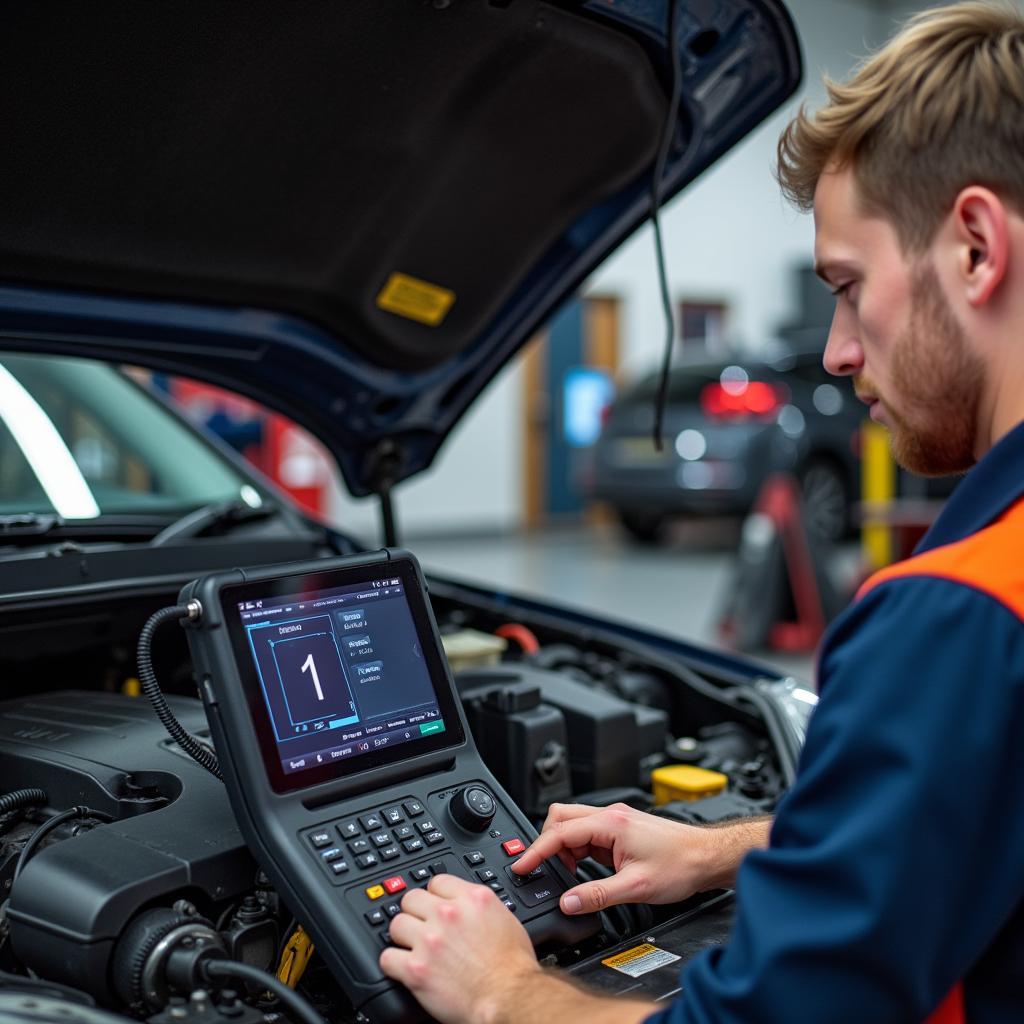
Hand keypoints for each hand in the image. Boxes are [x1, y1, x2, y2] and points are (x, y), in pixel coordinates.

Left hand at [380, 873, 539, 1023]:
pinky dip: (393, 964)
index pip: (437, 881)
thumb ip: (481, 907)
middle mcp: (448, 914)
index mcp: (472, 898)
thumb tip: (469, 906)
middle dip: (415, 913)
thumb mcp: (506, 919)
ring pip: (396, 924)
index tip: (433, 905)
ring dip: (403, 936)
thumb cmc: (512, 967)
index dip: (434, 895)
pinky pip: (388, 957)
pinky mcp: (416, 969)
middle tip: (421, 926)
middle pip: (412, 898)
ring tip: (412, 946)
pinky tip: (403, 967)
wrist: (509, 998)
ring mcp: (429, 940)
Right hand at [512, 802, 719, 914]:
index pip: (560, 832)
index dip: (537, 851)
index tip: (522, 866)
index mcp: (611, 823)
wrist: (707, 858)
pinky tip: (584, 872)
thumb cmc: (680, 865)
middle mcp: (611, 815)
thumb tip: (568, 902)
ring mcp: (616, 821)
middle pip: (561, 818)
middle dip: (547, 844)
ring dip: (564, 850)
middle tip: (543, 871)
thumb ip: (596, 895)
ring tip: (568, 878)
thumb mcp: (635, 888)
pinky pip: (588, 836)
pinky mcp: (621, 830)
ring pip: (573, 826)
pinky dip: (578, 852)